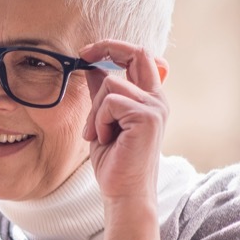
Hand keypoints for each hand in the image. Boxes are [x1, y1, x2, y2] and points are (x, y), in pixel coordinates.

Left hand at [79, 41, 169, 208]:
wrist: (123, 192)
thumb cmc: (114, 162)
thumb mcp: (103, 122)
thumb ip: (102, 96)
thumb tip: (91, 68)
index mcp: (149, 99)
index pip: (139, 58)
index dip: (114, 48)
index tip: (87, 51)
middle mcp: (157, 100)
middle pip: (137, 53)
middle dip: (107, 47)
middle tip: (82, 54)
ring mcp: (155, 108)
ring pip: (112, 85)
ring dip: (94, 111)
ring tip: (98, 135)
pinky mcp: (147, 117)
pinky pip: (110, 103)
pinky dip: (99, 121)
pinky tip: (106, 139)